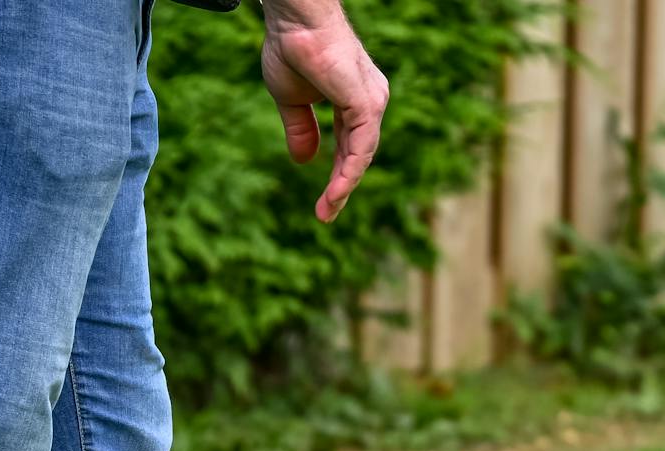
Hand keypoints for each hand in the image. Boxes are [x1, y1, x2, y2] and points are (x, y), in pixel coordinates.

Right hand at [261, 2, 388, 222]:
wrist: (294, 22)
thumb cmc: (292, 49)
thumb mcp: (292, 100)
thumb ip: (301, 130)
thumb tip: (305, 162)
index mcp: (355, 101)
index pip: (351, 146)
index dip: (338, 174)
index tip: (324, 203)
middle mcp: (370, 102)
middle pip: (359, 155)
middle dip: (342, 187)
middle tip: (325, 215)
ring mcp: (372, 102)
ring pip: (362, 155)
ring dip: (344, 186)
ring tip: (327, 210)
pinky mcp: (367, 103)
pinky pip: (361, 148)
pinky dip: (350, 172)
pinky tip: (337, 191)